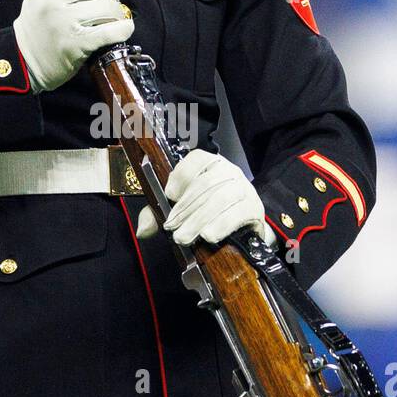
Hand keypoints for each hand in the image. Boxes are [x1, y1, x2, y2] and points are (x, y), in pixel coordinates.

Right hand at [13, 0, 133, 92]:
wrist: (23, 61)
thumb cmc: (40, 25)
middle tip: (109, 7)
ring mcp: (62, 21)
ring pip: (107, 7)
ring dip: (117, 14)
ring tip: (113, 20)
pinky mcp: (74, 44)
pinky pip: (109, 31)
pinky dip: (123, 30)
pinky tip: (124, 29)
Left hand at [136, 148, 277, 246]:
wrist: (244, 232)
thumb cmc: (209, 216)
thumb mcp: (181, 213)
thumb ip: (158, 216)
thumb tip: (142, 230)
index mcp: (210, 165)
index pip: (197, 159)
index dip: (182, 175)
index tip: (169, 195)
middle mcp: (229, 171)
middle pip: (206, 183)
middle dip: (185, 208)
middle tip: (172, 229)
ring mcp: (244, 188)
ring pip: (220, 197)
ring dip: (199, 219)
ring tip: (184, 237)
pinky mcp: (254, 207)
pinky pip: (238, 213)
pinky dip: (221, 224)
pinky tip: (209, 236)